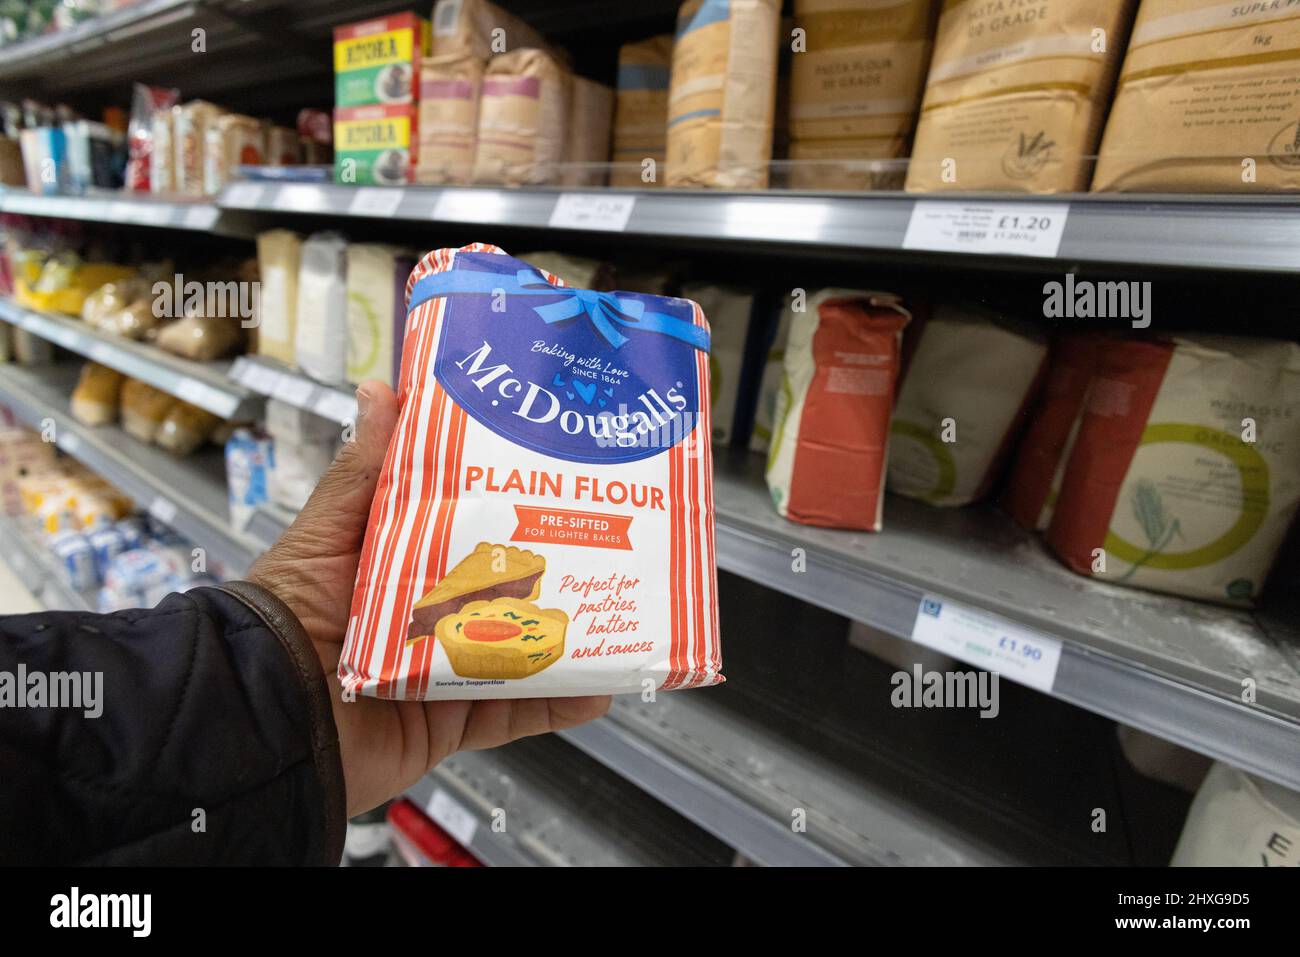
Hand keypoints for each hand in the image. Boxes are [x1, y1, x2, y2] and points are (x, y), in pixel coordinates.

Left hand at [248, 381, 610, 816]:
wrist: (267, 717)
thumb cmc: (288, 615)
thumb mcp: (329, 531)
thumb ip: (365, 471)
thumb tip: (382, 390)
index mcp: (401, 562)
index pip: (466, 525)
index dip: (509, 503)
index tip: (557, 473)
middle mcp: (429, 614)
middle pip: (505, 587)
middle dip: (556, 568)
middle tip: (612, 536)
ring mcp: (445, 669)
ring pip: (521, 648)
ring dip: (570, 634)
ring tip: (623, 606)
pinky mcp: (452, 720)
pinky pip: (515, 713)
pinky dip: (560, 702)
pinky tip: (602, 684)